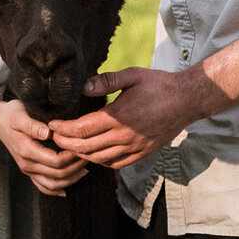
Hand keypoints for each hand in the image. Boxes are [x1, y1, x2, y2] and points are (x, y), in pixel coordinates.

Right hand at [0, 97, 85, 195]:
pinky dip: (59, 189)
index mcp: (27, 151)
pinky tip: (71, 184)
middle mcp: (27, 165)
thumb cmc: (12, 115)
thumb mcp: (20, 115)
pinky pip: (45, 187)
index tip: (82, 146)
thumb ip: (33, 125)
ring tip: (85, 168)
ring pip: (53, 185)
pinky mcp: (30, 172)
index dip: (72, 157)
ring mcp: (28, 171)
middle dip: (76, 167)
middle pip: (58, 174)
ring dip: (71, 179)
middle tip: (89, 155)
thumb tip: (47, 132)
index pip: (55, 161)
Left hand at [49, 67, 222, 168]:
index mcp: (119, 116)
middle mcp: (125, 136)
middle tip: (53, 137)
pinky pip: (114, 164)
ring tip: (68, 145)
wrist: (186, 101)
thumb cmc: (158, 85)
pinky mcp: (141, 153)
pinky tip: (91, 153)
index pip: (81, 129)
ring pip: (98, 159)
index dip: (62, 130)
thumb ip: (106, 81)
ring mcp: (134, 147)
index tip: (51, 125)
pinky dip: (98, 161)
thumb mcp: (132, 75)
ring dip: (79, 154)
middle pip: (85, 148)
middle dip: (65, 144)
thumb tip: (84, 87)